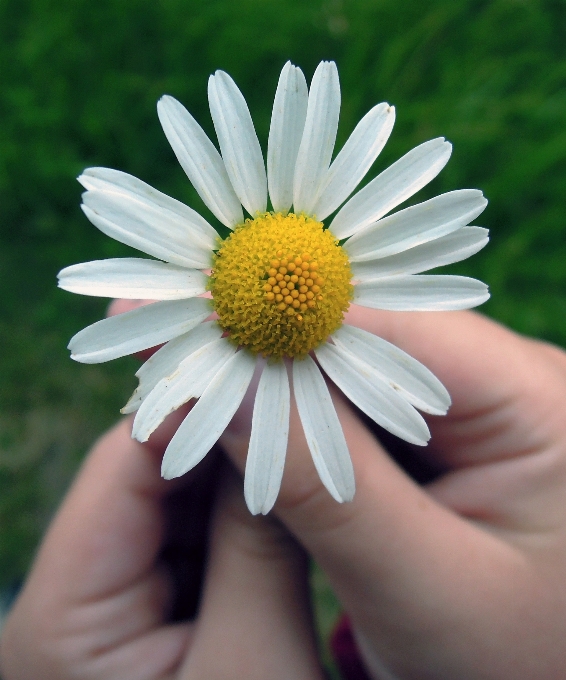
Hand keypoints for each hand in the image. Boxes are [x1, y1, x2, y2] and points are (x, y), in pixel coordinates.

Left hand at [0, 414, 323, 679]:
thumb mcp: (258, 662)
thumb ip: (260, 539)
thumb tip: (277, 428)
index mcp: (58, 619)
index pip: (122, 466)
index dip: (195, 406)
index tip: (263, 368)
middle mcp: (70, 600)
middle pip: (148, 479)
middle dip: (224, 437)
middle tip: (293, 394)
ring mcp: (111, 605)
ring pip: (176, 506)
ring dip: (236, 474)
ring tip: (299, 432)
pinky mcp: (151, 613)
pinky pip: (193, 541)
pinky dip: (237, 515)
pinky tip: (284, 487)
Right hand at [221, 307, 565, 679]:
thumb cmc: (512, 664)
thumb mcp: (422, 592)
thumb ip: (326, 487)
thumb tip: (229, 391)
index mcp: (538, 403)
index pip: (398, 330)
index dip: (288, 323)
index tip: (198, 327)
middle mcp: (506, 380)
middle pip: (369, 339)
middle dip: (270, 355)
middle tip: (173, 355)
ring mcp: (471, 401)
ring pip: (353, 371)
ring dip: (278, 388)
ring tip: (201, 392)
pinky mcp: (441, 428)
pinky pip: (358, 404)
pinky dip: (301, 417)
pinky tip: (250, 424)